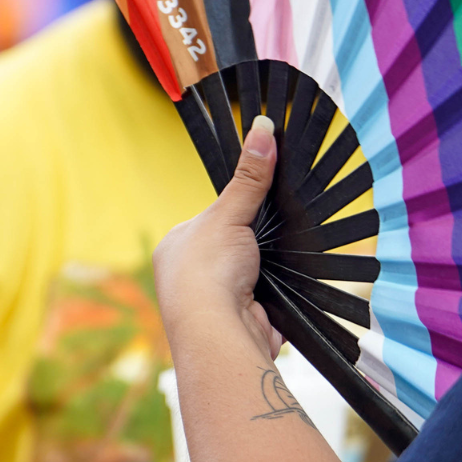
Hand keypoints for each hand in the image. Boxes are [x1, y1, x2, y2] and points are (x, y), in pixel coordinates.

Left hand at [154, 115, 281, 361]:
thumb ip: (250, 177)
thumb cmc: (207, 274)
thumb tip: (263, 129)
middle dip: (253, 243)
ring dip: (267, 267)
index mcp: (176, 248)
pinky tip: (284, 282)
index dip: (235, 212)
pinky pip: (268, 296)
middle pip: (233, 247)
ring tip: (278, 257)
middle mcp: (189, 277)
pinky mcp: (243, 320)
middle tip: (271, 233)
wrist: (219, 333)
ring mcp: (215, 302)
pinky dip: (278, 290)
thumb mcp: (229, 213)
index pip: (210, 222)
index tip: (256, 204)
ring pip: (252, 273)